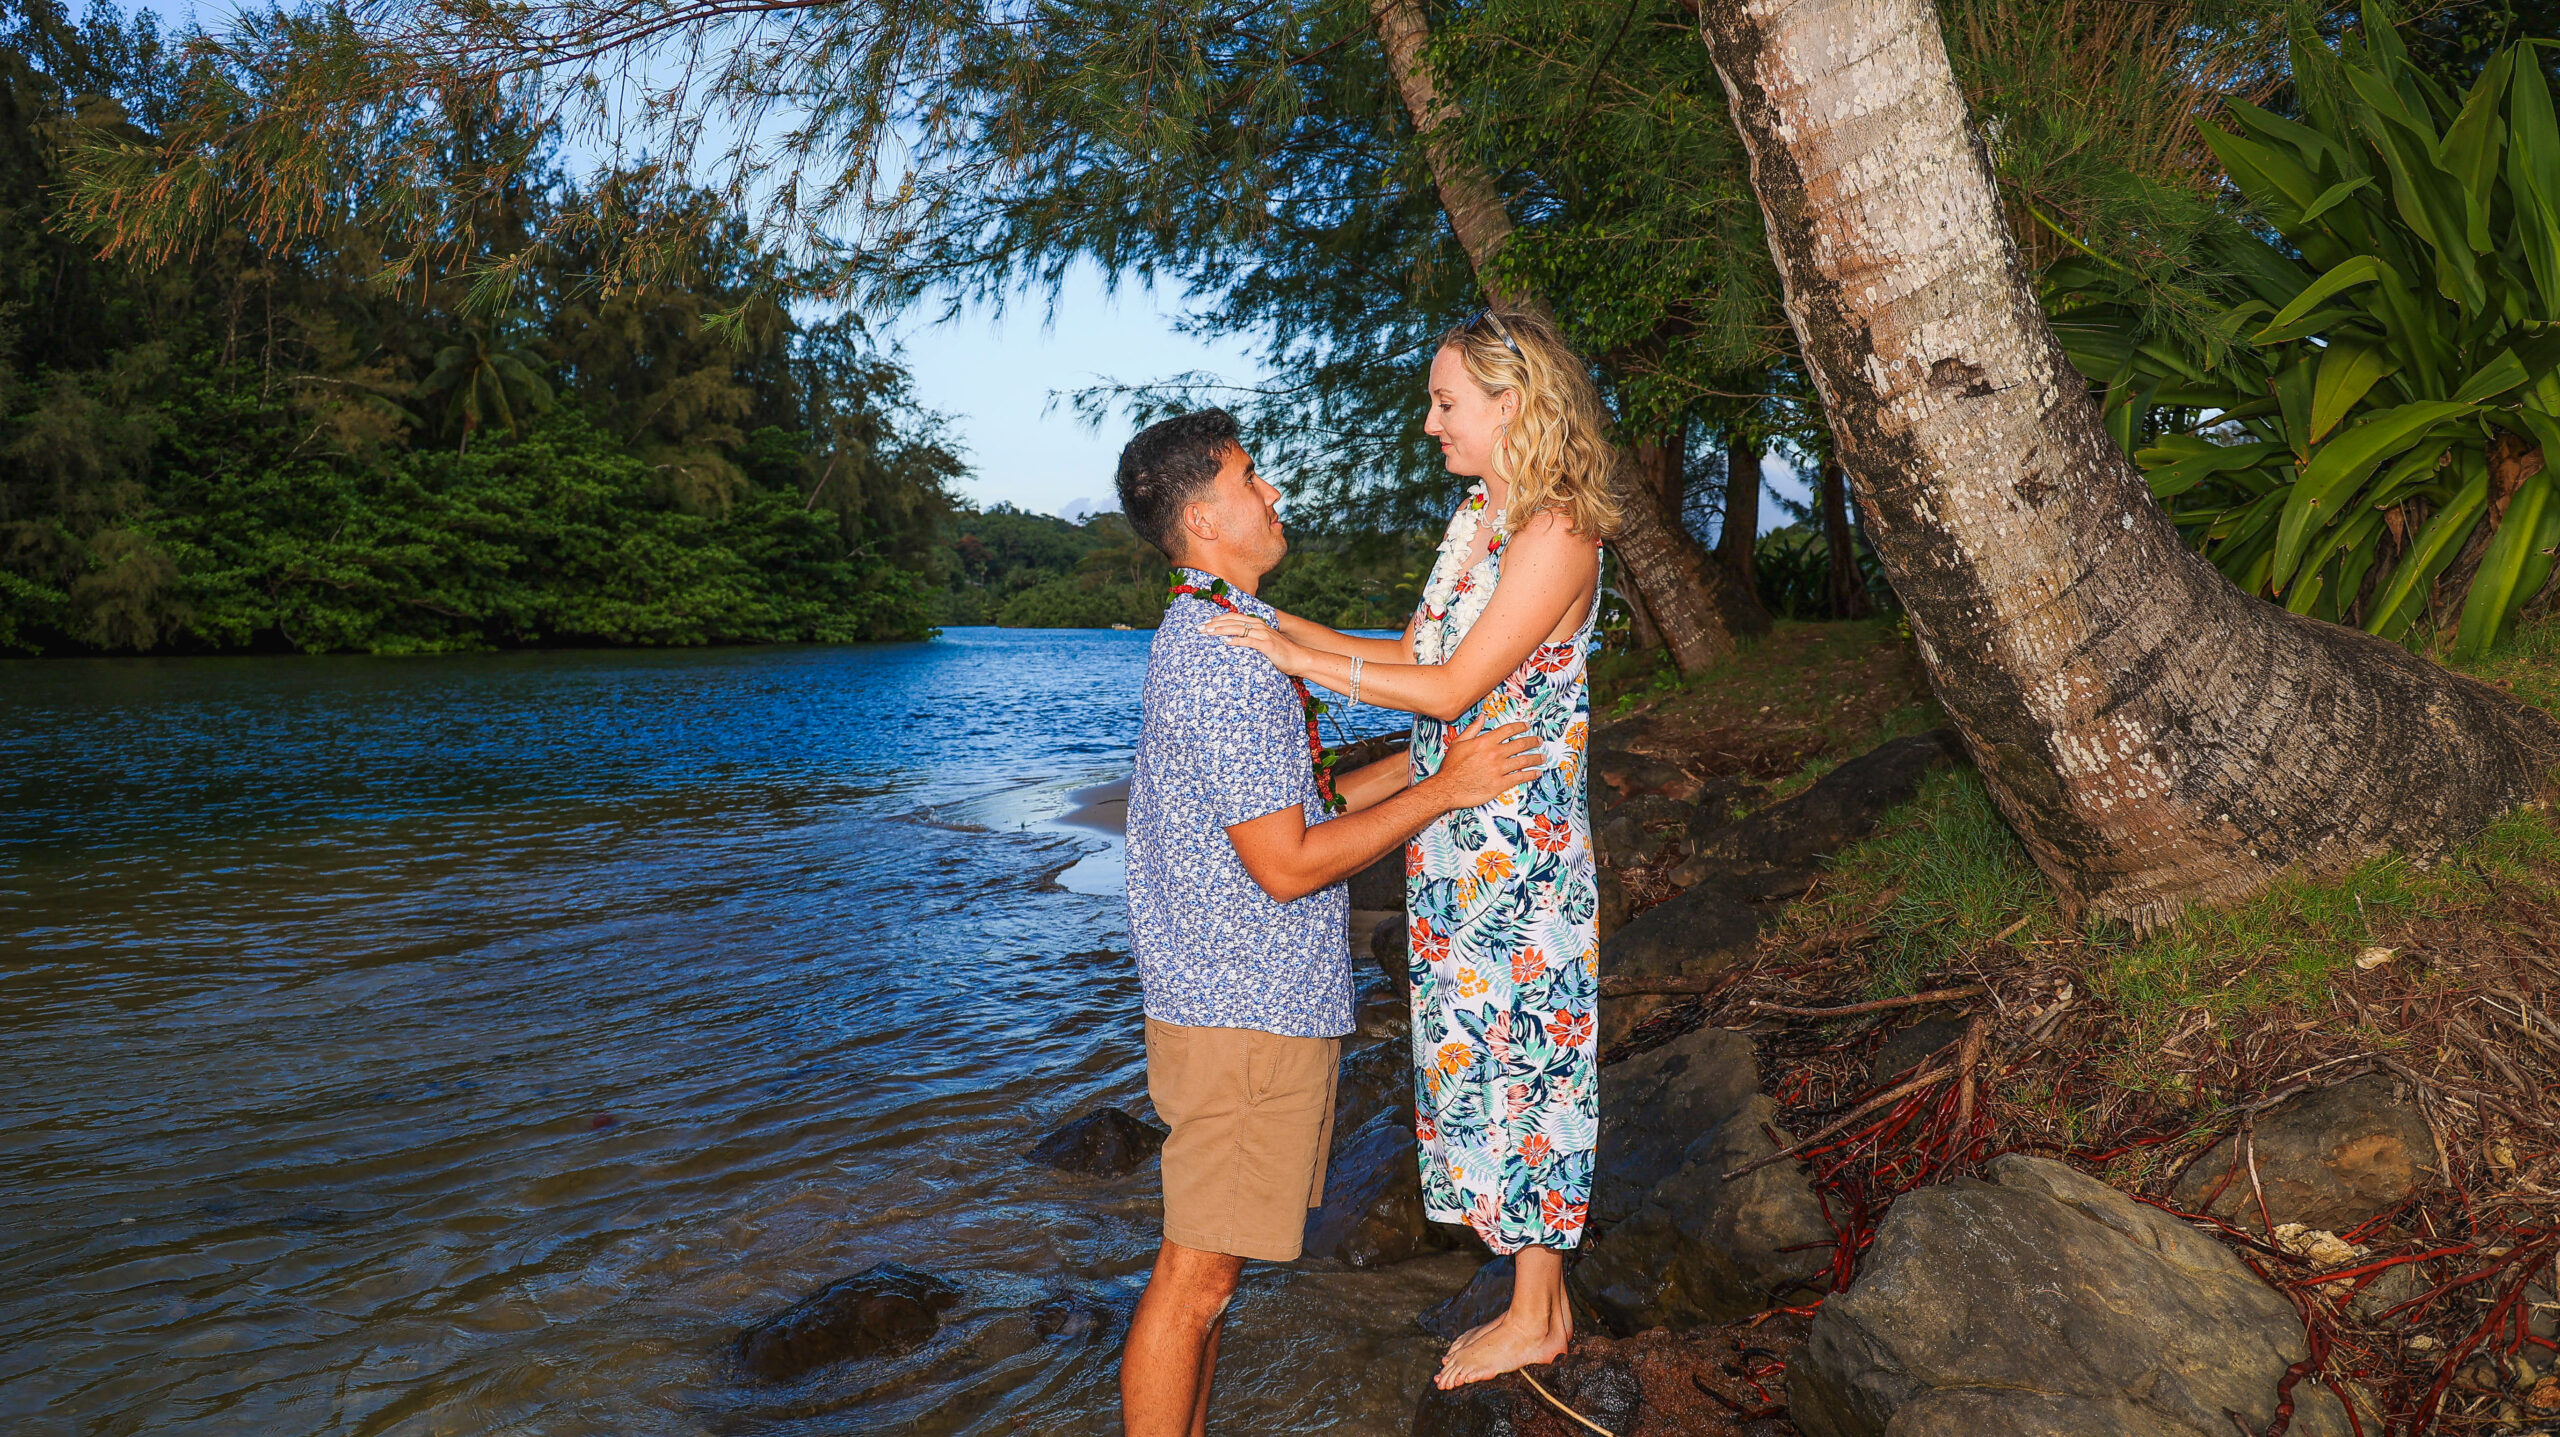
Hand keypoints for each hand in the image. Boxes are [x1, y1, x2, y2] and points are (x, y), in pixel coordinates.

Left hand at [1203, 612, 1314, 677]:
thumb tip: (1233, 641)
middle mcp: (1258, 625)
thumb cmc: (1279, 653)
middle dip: (1214, 624)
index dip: (1218, 619)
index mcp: (1256, 623)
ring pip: (1238, 629)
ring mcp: (1263, 634)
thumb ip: (1250, 638)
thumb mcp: (1262, 642)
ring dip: (1221, 630)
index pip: (1233, 617)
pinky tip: (1225, 643)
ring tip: (1208, 633)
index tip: (1204, 624)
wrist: (1298, 658)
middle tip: (1199, 628)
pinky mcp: (1267, 644)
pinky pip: (1248, 641)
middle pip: (1232, 621)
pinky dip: (1236, 641)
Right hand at [1429, 715, 1544, 808]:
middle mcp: (1495, 753)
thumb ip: (1472, 729)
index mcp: (1485, 741)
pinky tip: (1537, 773)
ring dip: (1536, 758)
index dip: (1520, 727)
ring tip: (1542, 757)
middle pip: (1520, 744)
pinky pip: (1520, 777)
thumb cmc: (1451, 767)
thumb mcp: (1458, 743)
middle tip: (1539, 740)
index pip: (1508, 730)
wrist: (1448, 788)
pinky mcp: (1500, 784)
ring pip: (1523, 760)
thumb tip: (1481, 717)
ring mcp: (1499, 769)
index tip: (1526, 726)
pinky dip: (1530, 774)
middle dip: (1532, 741)